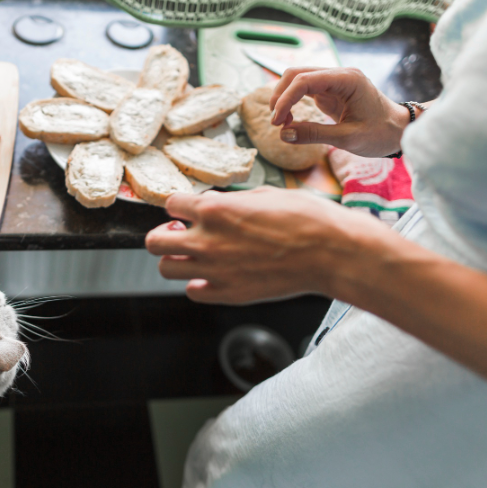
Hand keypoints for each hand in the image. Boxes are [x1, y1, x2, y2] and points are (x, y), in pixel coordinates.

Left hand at [145, 188, 385, 303]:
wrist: (331, 253)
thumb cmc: (306, 219)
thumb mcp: (264, 193)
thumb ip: (230, 202)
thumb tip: (215, 206)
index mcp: (214, 209)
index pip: (170, 204)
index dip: (180, 206)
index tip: (189, 210)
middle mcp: (207, 240)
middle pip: (154, 242)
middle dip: (165, 235)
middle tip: (181, 233)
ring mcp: (215, 270)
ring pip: (166, 269)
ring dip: (177, 260)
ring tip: (196, 255)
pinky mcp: (228, 294)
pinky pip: (193, 292)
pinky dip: (198, 284)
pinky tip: (214, 275)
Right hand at [269, 67, 410, 157]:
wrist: (400, 130)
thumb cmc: (380, 133)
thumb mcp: (347, 139)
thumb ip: (314, 134)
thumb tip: (283, 134)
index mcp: (347, 80)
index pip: (304, 80)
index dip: (285, 99)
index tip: (277, 122)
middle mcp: (339, 75)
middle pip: (296, 73)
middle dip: (280, 96)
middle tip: (276, 123)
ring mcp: (334, 82)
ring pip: (297, 79)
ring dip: (284, 98)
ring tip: (282, 123)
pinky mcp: (330, 91)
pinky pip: (304, 90)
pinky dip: (292, 102)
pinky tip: (289, 119)